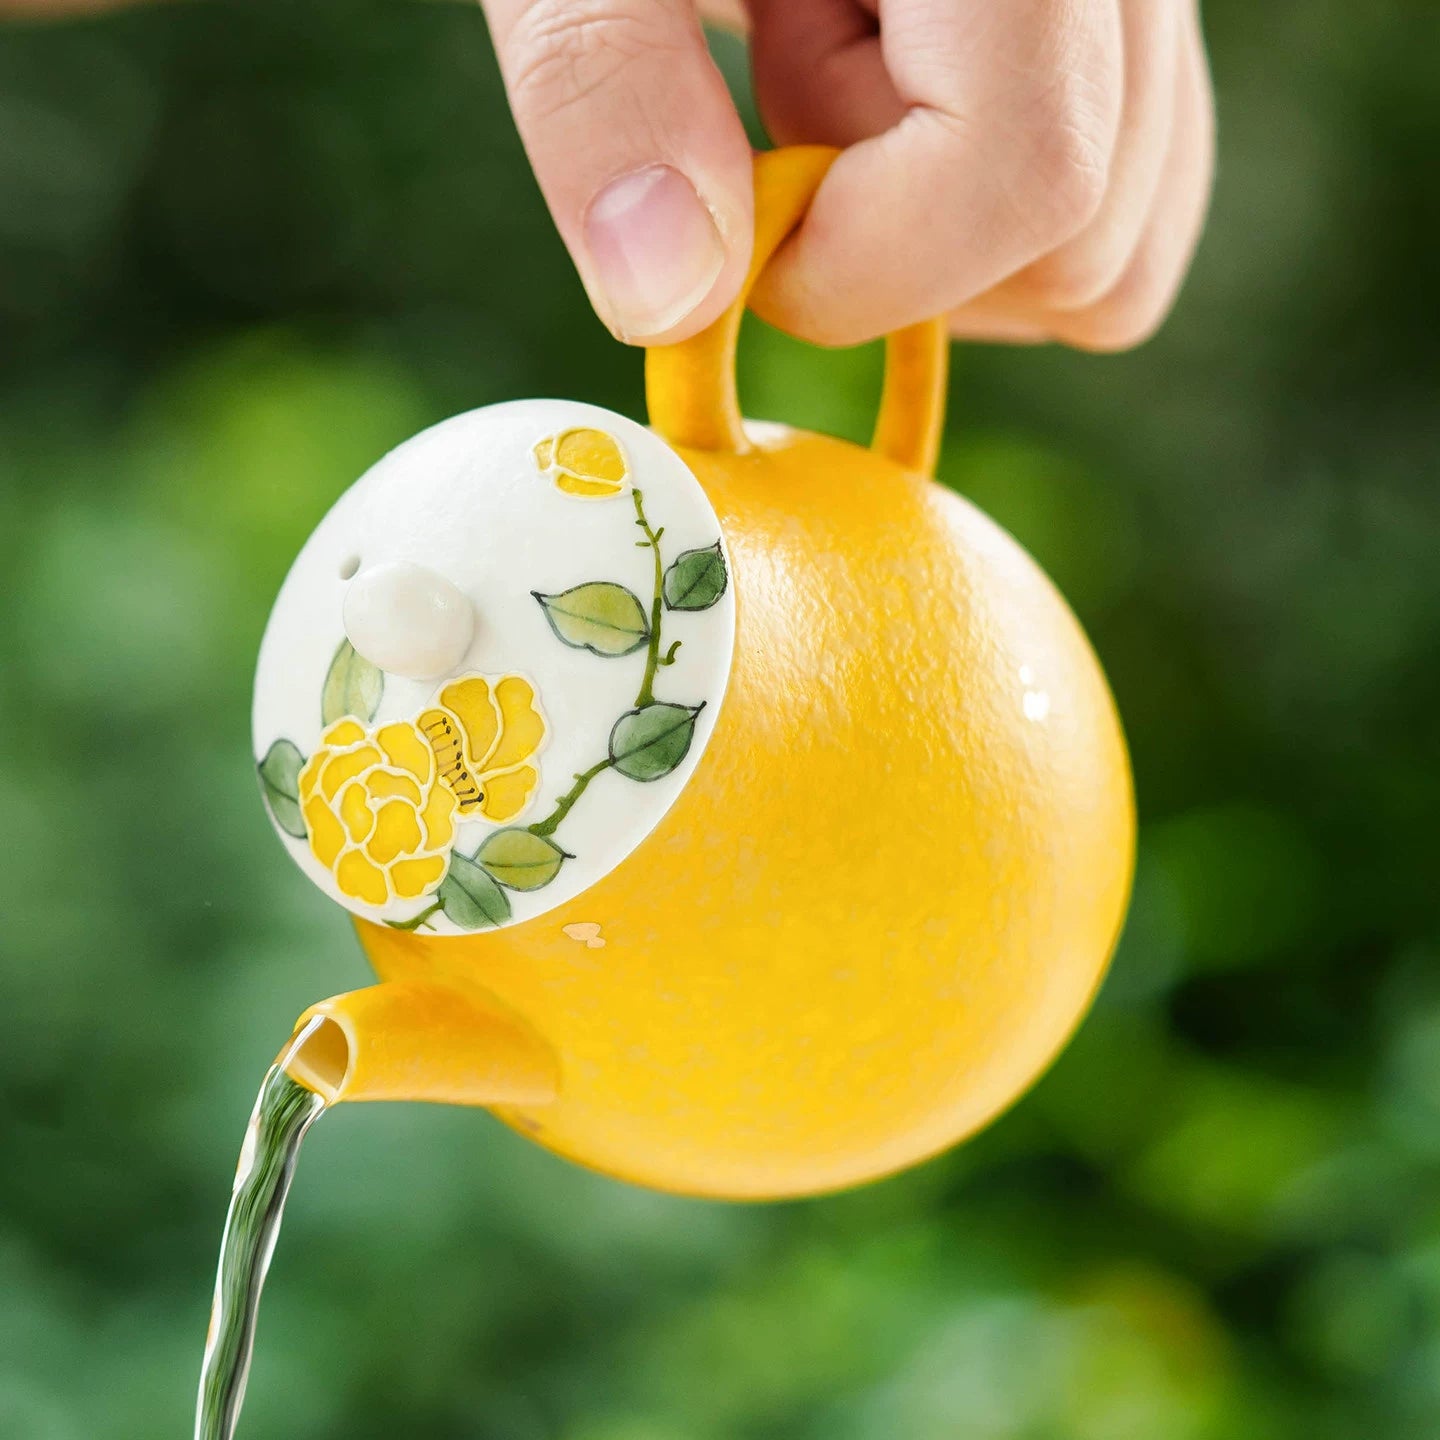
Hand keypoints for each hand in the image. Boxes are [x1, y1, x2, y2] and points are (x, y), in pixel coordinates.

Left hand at [482, 0, 1213, 349]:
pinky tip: (898, 102)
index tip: (738, 237)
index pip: (1031, 170)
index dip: (868, 263)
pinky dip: (997, 237)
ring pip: (1109, 252)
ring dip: (940, 230)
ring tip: (834, 54)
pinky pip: (1128, 224)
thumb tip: (672, 301)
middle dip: (892, 228)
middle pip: (1070, 234)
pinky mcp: (1144, 44)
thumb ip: (604, 86)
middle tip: (781, 64)